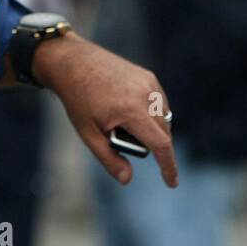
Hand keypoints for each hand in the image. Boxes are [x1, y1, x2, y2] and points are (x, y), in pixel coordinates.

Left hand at [33, 31, 177, 187]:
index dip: (169, 166)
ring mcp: (149, 83)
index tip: (172, 183)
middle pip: (164, 132)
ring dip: (156, 130)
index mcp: (131, 110)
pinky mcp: (148, 76)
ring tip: (127, 128)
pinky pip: (160, 102)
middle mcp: (145, 94)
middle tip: (124, 141)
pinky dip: (154, 114)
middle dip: (154, 146)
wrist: (74, 63)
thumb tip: (127, 179)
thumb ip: (109, 158)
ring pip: (165, 117)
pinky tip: (135, 114)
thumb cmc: (78, 100)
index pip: (160, 144)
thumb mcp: (89, 134)